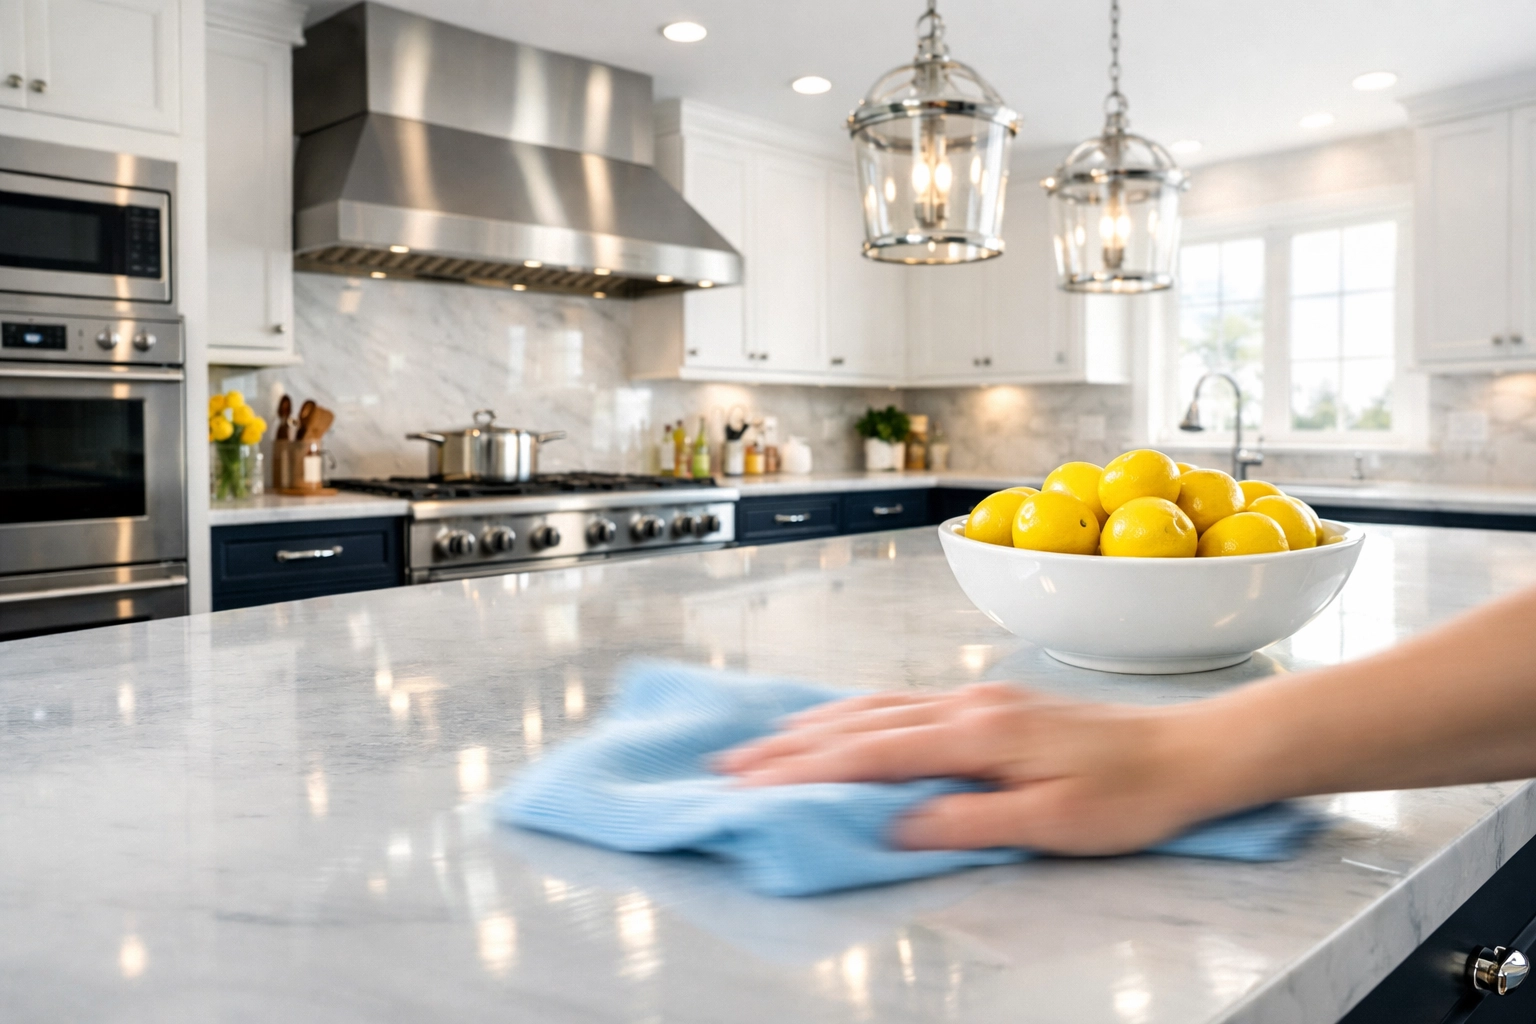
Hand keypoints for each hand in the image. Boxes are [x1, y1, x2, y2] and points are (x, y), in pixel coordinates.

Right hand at [716, 683, 1217, 855]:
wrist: (1186, 751)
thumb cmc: (1129, 795)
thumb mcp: (1052, 824)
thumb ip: (967, 820)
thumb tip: (893, 824)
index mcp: (977, 733)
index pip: (869, 752)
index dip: (803, 769)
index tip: (749, 783)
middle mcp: (968, 703)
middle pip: (860, 721)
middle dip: (790, 744)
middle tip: (731, 764)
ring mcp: (979, 696)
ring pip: (878, 704)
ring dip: (817, 724)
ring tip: (767, 742)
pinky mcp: (992, 702)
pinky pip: (903, 701)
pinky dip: (857, 713)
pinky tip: (845, 721)